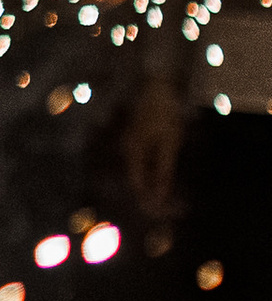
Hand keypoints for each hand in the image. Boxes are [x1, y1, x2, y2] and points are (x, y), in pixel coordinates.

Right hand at [118, 74, 187, 218]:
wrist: (159, 86)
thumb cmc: (164, 114)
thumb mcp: (169, 144)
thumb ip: (163, 170)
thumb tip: (159, 196)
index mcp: (131, 152)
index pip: (137, 184)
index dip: (148, 200)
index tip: (162, 214)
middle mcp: (127, 150)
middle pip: (137, 180)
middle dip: (152, 196)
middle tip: (173, 210)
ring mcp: (131, 144)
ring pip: (141, 172)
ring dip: (154, 186)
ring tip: (173, 199)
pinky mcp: (138, 140)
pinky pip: (144, 164)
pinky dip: (155, 175)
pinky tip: (165, 179)